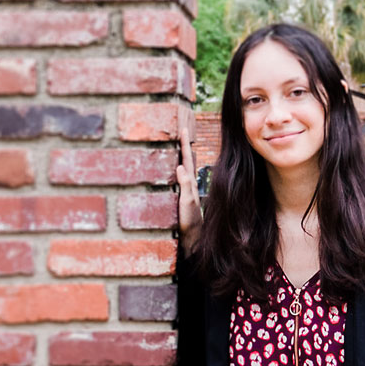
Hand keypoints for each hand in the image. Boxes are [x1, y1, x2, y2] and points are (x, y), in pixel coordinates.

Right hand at [175, 125, 202, 250]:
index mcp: (189, 182)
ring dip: (179, 156)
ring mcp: (184, 190)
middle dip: (182, 145)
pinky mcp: (180, 197)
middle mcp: (188, 183)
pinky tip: (172, 168)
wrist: (192, 237)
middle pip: (185, 159)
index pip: (187, 158)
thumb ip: (186, 185)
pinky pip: (177, 178)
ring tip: (176, 144)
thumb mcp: (188, 201)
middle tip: (180, 130)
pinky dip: (175, 169)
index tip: (183, 128)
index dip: (184, 143)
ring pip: (182, 168)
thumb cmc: (190, 220)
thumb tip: (180, 165)